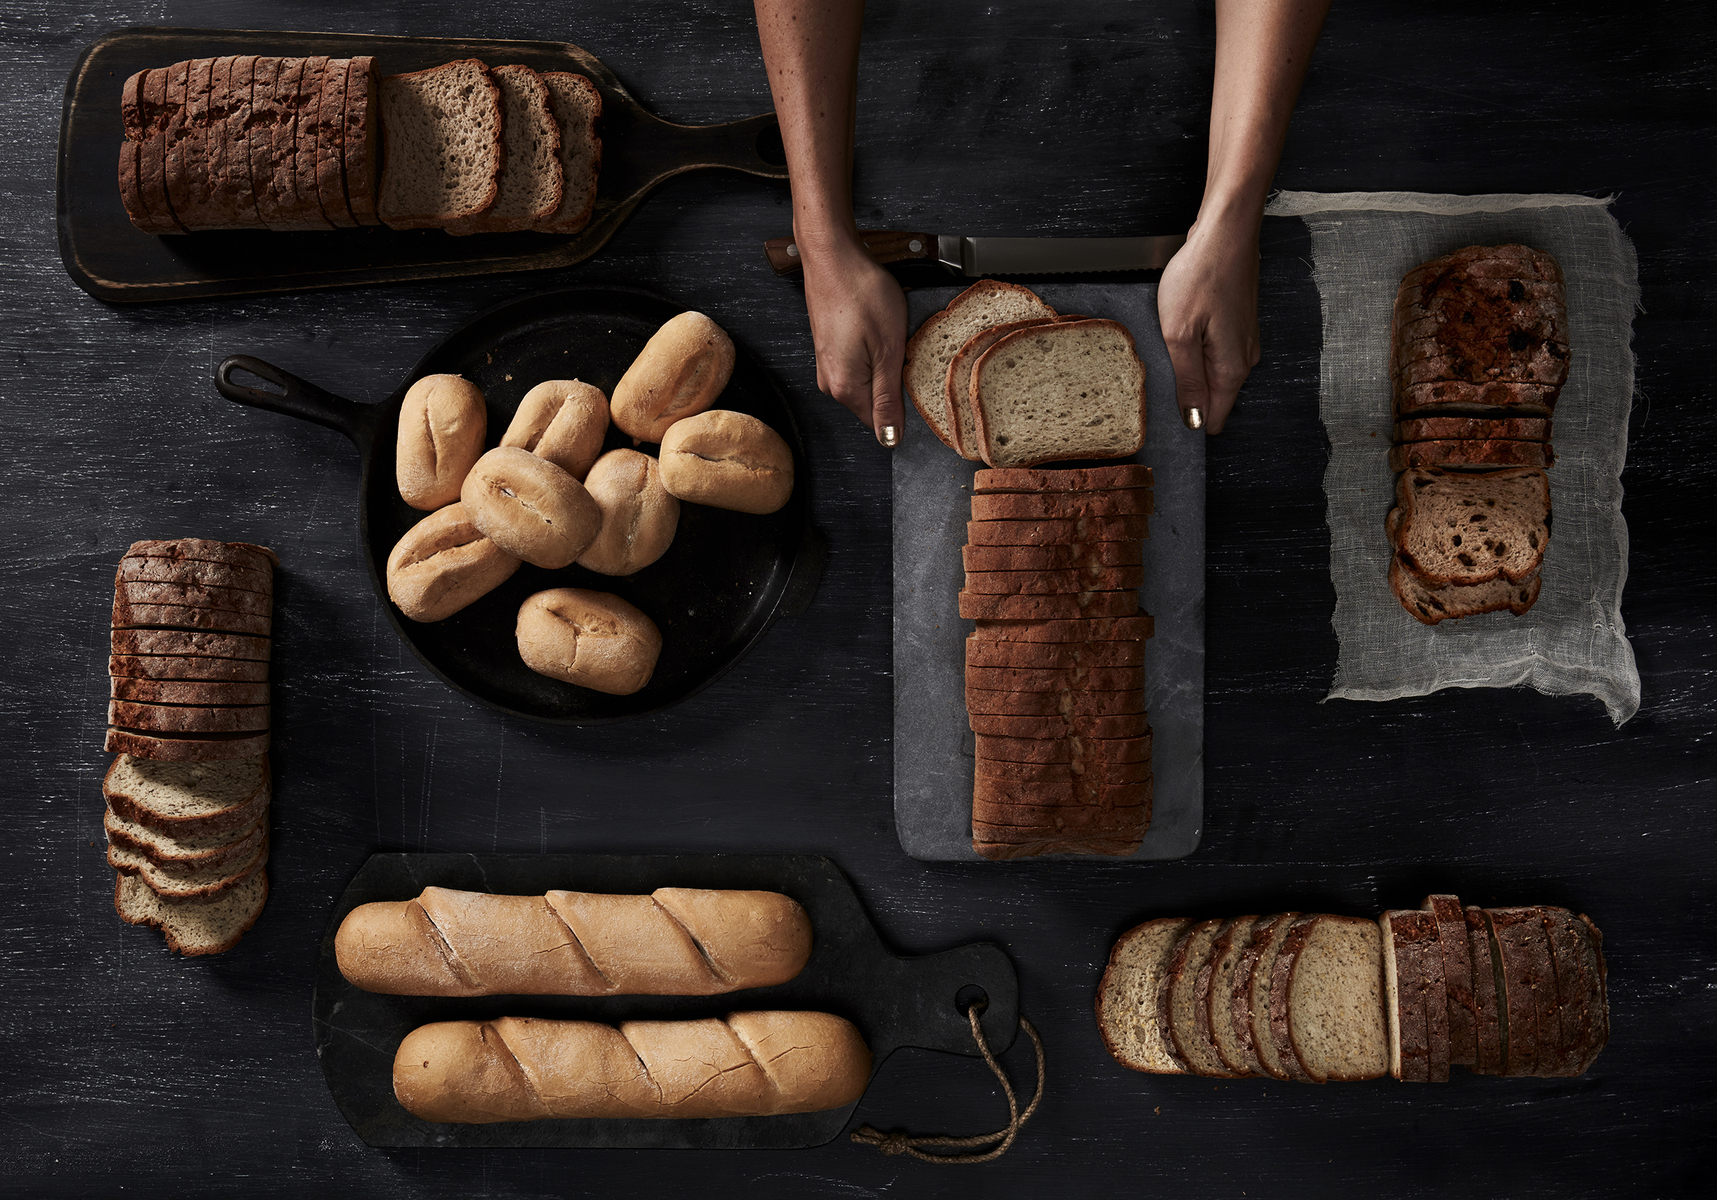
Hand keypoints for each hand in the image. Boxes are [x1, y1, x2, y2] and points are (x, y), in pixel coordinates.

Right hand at [798, 233, 907, 444]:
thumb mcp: (888, 348)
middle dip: (895, 382)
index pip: (881, 422)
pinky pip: (859, 366)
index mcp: (845, 388)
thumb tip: (890, 438)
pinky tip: (877, 330)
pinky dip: (874, 352)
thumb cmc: (861, 293)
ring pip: (868, 382)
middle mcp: (830, 383)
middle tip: (904, 348)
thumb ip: (888, 398)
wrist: (833, 257)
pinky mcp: (830, 351)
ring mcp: (827, 367)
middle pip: (874, 402)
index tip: (914, 375)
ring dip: (885, 364)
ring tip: (888, 334)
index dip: (905, 404)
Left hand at [1156, 218, 1261, 434]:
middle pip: (1213, 396)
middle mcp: (1245, 359)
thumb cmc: (1202, 276)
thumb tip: (1194, 419)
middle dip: (1186, 390)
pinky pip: (1215, 351)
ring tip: (1174, 337)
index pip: (1214, 417)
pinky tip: (1185, 325)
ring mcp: (1243, 341)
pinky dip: (1197, 345)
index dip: (1188, 418)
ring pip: (1213, 372)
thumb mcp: (1181, 335)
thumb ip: (1188, 380)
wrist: (1225, 233)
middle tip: (1163, 362)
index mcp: (1232, 369)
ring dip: (1190, 364)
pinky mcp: (1237, 325)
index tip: (1166, 405)